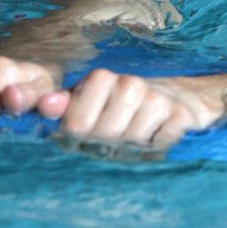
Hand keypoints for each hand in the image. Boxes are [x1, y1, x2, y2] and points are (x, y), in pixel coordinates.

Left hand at [38, 71, 219, 151]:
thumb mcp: (90, 105)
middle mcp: (130, 84)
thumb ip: (64, 107)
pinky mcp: (181, 115)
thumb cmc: (124, 109)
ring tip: (135, 140)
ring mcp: (157, 98)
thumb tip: (45, 106)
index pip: (76, 124)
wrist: (181, 99)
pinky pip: (160, 144)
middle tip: (115, 141)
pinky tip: (156, 138)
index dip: (80, 139)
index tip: (88, 136)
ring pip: (132, 141)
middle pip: (104, 135)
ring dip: (133, 148)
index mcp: (101, 79)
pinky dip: (156, 148)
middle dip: (107, 145)